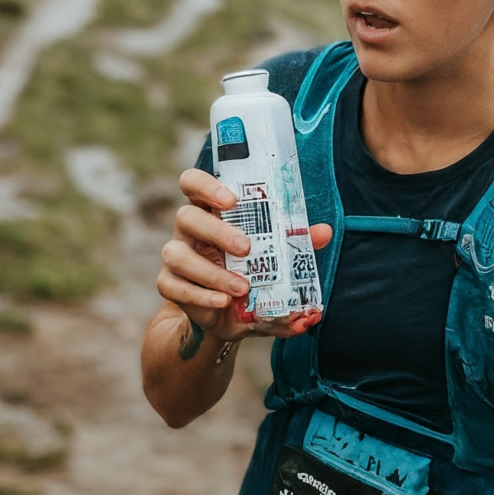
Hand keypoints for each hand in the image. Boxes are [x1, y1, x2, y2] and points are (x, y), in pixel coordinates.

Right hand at [157, 167, 331, 342]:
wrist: (228, 312)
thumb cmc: (251, 269)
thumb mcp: (274, 256)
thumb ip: (296, 242)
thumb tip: (325, 231)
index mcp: (210, 210)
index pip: (192, 183)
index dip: (205, 185)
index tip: (230, 200)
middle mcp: (188, 228)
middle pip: (186, 216)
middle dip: (217, 231)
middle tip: (246, 248)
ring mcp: (174, 256)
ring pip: (177, 255)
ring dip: (211, 272)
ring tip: (241, 287)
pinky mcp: (168, 284)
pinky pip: (174, 287)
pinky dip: (201, 295)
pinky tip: (223, 302)